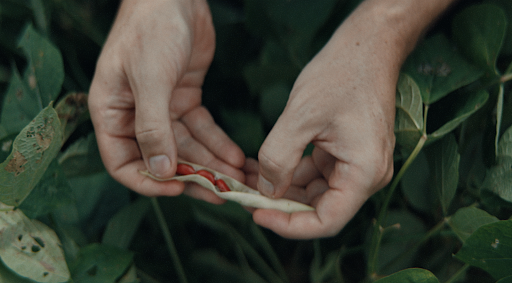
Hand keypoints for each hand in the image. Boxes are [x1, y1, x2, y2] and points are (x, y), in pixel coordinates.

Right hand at [88, 0, 244, 201]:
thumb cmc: (151, 29)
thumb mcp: (149, 78)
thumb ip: (152, 127)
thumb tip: (160, 171)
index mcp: (112, 113)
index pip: (123, 163)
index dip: (148, 182)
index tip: (179, 189)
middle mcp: (135, 115)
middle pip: (162, 159)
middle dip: (192, 176)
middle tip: (220, 194)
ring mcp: (162, 109)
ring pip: (186, 147)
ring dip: (212, 164)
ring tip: (237, 178)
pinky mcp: (185, 99)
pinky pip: (202, 129)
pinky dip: (218, 143)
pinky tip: (236, 156)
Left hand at [252, 0, 454, 237]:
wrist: (366, 47)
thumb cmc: (341, 75)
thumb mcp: (300, 117)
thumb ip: (278, 158)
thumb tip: (264, 192)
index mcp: (364, 172)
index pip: (326, 221)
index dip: (289, 226)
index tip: (257, 215)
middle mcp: (366, 176)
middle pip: (319, 209)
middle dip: (280, 204)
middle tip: (245, 195)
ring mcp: (358, 165)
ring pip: (315, 193)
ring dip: (282, 188)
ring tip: (248, 177)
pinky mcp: (348, 154)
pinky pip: (316, 174)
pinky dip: (290, 172)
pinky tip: (263, 165)